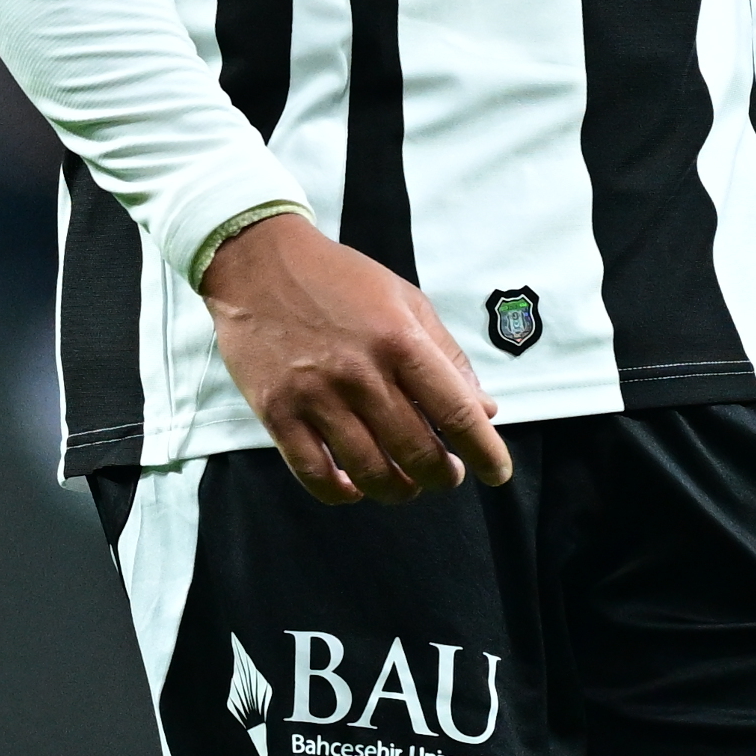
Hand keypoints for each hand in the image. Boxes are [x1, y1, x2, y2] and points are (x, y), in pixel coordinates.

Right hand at [198, 213, 512, 505]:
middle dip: (442, 476)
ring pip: (369, 472)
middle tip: (448, 475)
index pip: (455, 412)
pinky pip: (314, 474)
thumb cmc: (341, 279)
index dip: (484, 452)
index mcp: (401, 342)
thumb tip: (485, 409)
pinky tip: (355, 487)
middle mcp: (361, 374)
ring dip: (398, 490)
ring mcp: (316, 397)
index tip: (497, 474)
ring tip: (408, 484)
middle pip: (416, 451)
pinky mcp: (277, 413)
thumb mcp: (406, 300)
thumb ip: (447, 355)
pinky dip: (341, 492)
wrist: (259, 262)